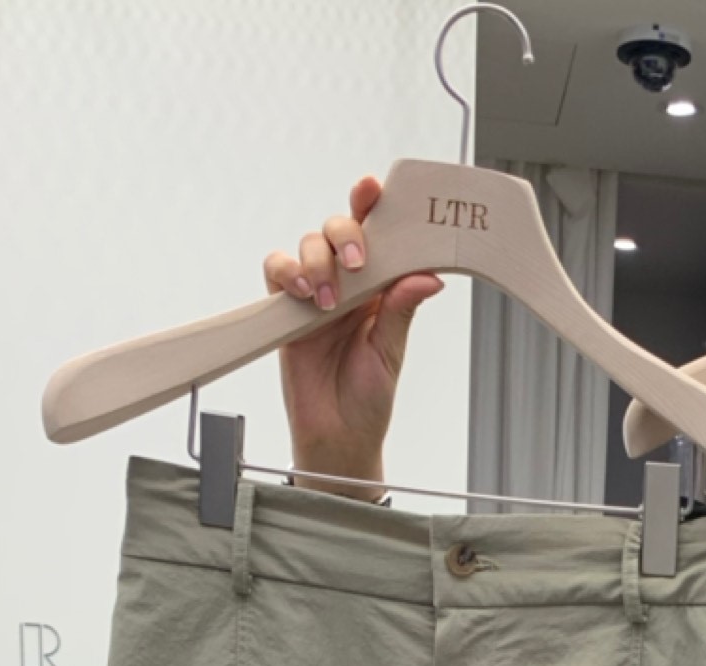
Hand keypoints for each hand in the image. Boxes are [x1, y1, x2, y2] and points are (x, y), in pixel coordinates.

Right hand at [263, 176, 442, 498]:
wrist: (337, 436)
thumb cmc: (368, 398)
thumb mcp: (390, 352)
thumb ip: (401, 310)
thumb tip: (428, 275)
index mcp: (380, 288)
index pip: (377, 235)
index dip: (372, 205)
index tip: (373, 188)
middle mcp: (348, 284)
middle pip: (338, 229)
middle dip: (346, 235)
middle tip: (359, 264)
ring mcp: (316, 293)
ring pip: (307, 245)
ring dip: (318, 261)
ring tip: (329, 299)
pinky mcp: (286, 309)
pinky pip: (277, 271)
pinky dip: (286, 272)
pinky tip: (302, 293)